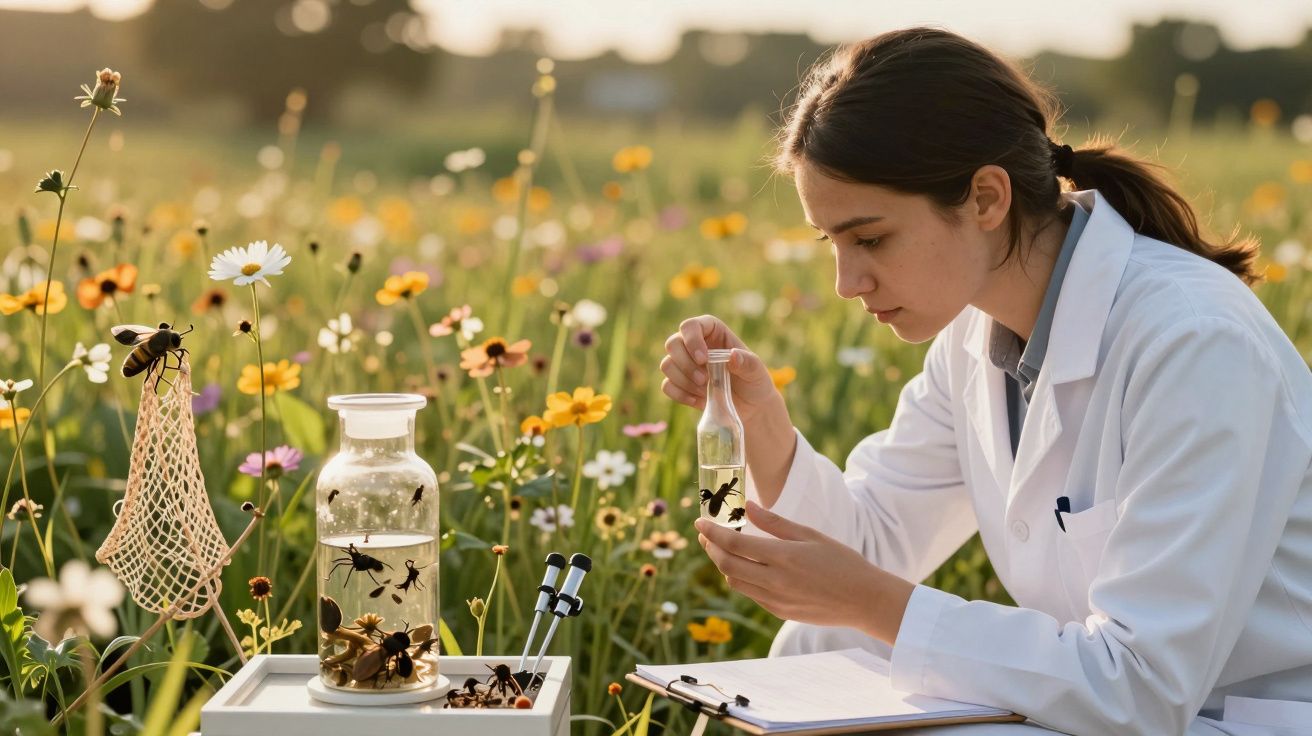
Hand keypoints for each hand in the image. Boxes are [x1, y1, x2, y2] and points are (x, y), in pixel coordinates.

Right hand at [660, 314, 782, 420]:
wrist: (751, 408)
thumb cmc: (754, 383)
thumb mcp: (757, 371)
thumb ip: (747, 362)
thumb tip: (732, 355)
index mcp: (713, 332)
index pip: (691, 326)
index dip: (692, 339)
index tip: (703, 359)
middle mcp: (694, 345)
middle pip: (672, 344)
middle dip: (685, 364)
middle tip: (704, 380)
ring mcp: (685, 365)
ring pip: (666, 365)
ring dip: (683, 380)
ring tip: (705, 391)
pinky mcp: (680, 384)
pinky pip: (666, 386)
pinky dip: (680, 394)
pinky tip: (697, 401)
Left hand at [694, 501, 913, 645]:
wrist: (864, 600)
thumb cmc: (841, 562)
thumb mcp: (809, 535)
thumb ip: (775, 523)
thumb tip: (748, 506)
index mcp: (782, 557)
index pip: (733, 544)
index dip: (711, 532)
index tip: (699, 522)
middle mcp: (774, 582)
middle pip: (726, 565)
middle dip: (711, 548)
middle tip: (705, 534)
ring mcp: (775, 600)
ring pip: (735, 582)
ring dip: (724, 564)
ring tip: (723, 548)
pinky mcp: (779, 612)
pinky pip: (751, 594)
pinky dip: (742, 578)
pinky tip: (747, 567)